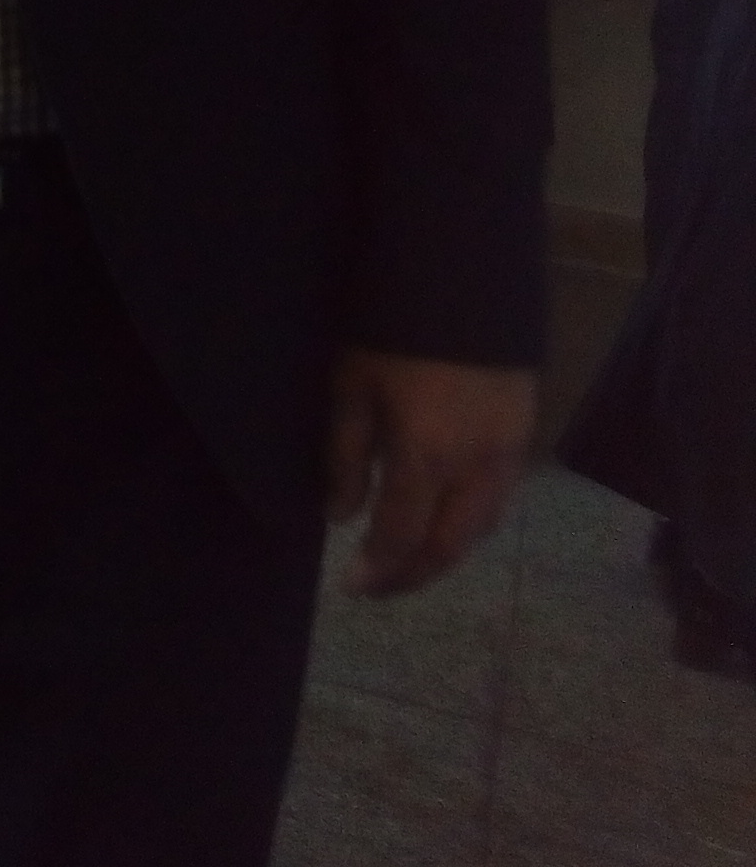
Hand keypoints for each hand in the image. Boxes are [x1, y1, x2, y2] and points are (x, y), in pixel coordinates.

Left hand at [325, 348, 535, 594]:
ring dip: (445, 551)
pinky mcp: (524, 431)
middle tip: (379, 589)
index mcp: (428, 457)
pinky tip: (443, 517)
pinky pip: (498, 496)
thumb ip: (347, 457)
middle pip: (451, 545)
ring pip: (481, 525)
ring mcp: (509, 450)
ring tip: (407, 559)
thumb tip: (341, 516)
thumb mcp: (351, 388)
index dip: (378, 568)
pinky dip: (468, 521)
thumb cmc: (393, 331)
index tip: (352, 586)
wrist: (463, 277)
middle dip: (414, 575)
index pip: (404, 536)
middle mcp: (477, 466)